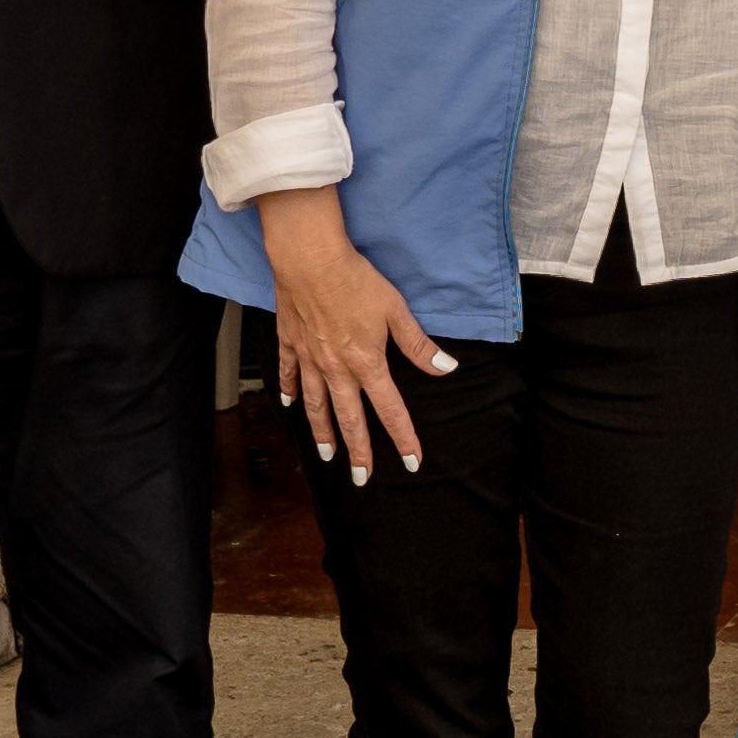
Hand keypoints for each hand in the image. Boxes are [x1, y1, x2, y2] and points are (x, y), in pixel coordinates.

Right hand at [263, 201, 447, 475]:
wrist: (310, 259)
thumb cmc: (356, 281)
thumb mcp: (396, 311)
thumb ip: (419, 345)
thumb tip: (446, 368)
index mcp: (367, 363)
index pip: (390, 409)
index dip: (403, 438)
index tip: (412, 462)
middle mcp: (337, 369)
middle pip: (350, 418)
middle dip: (358, 451)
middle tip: (361, 478)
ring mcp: (310, 359)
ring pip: (316, 405)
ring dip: (322, 432)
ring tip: (327, 455)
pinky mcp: (291, 343)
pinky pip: (290, 374)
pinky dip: (291, 391)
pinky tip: (290, 405)